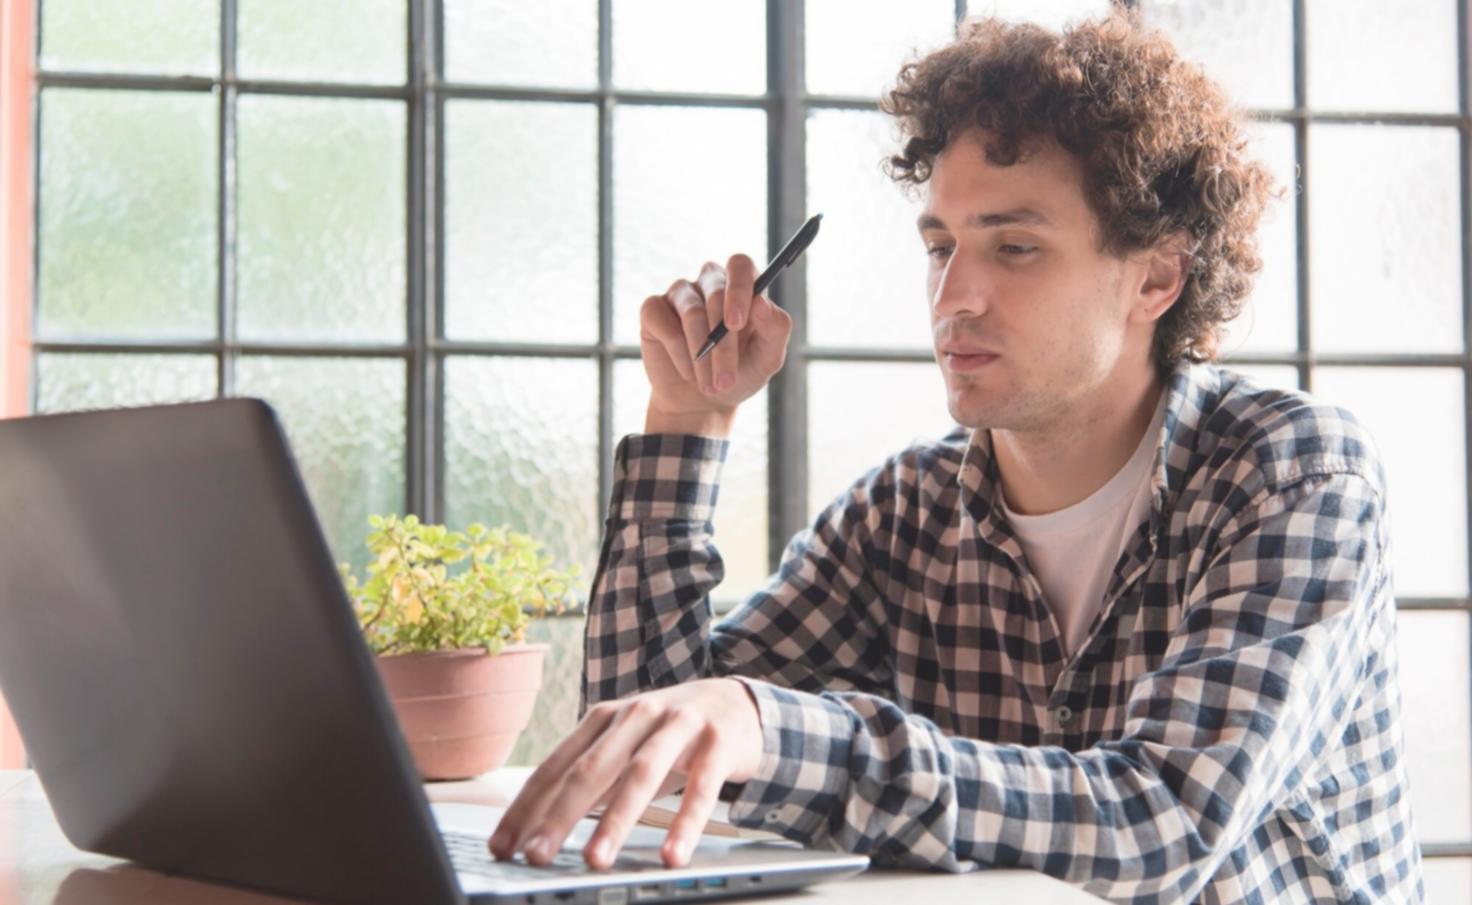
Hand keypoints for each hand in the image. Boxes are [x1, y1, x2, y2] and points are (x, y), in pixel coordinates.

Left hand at [487, 678, 763, 869]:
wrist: (738, 701)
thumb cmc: (671, 734)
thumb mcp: (627, 747)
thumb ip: (592, 779)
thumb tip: (540, 828)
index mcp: (605, 719)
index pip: (557, 766)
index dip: (526, 807)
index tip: (501, 847)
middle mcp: (638, 715)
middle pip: (591, 768)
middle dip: (559, 816)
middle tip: (536, 856)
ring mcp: (680, 724)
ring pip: (642, 773)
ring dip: (615, 820)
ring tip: (595, 861)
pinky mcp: (719, 741)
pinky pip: (701, 786)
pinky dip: (685, 822)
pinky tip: (672, 854)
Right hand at [639, 255, 793, 436]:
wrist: (702, 402)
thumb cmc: (739, 374)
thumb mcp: (767, 359)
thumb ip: (776, 328)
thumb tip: (762, 303)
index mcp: (742, 286)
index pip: (740, 265)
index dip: (739, 289)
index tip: (737, 324)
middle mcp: (710, 282)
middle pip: (716, 295)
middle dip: (723, 343)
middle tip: (726, 379)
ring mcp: (680, 294)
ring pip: (692, 312)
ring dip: (702, 355)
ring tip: (709, 385)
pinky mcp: (653, 310)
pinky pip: (663, 322)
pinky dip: (678, 353)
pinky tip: (687, 372)